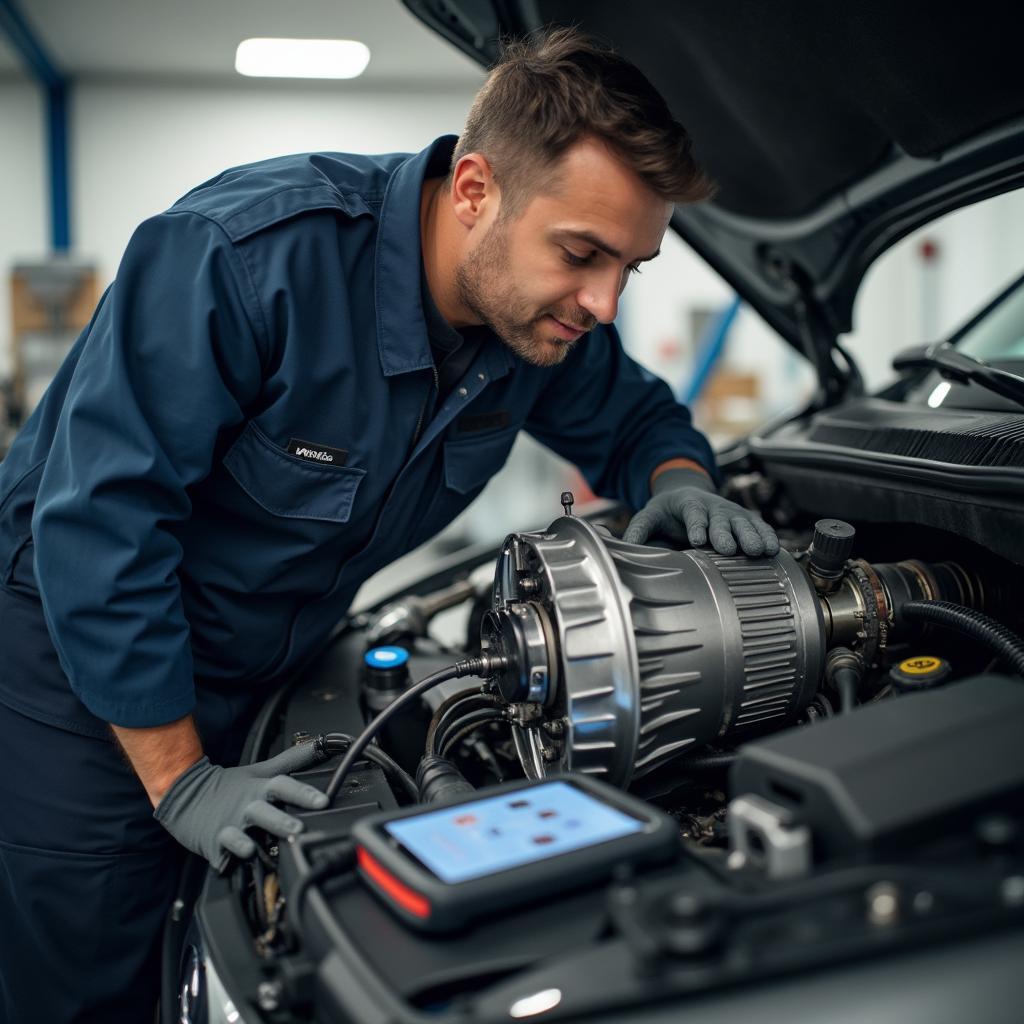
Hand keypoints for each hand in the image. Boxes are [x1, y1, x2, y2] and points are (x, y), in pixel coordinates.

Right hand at [154, 741, 328, 870]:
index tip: (322, 801)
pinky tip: (227, 863)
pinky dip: (225, 860)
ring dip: (247, 843)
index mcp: (259, 789)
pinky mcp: (213, 845)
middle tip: (298, 829)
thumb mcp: (260, 770)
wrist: (184, 794)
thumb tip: (322, 744)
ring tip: (254, 850)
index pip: (283, 786)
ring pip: (240, 837)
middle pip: (264, 813)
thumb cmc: (228, 786)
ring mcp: (227, 827)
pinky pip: (220, 855)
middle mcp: (245, 807)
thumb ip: (292, 760)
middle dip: (280, 822)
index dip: (303, 793)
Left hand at [623, 468, 778, 556]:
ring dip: (752, 536)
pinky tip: (774, 549)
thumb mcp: (648, 515)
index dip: (697, 525)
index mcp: (688, 504)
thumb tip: (624, 547)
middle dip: (727, 533)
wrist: (686, 493)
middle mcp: (712, 506)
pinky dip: (766, 536)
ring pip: (743, 522)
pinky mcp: (743, 519)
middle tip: (733, 549)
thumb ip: (638, 530)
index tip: (699, 539)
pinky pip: (757, 526)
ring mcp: (730, 511)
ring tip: (761, 551)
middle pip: (721, 518)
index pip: (693, 512)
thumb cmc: (666, 511)